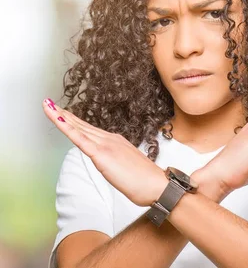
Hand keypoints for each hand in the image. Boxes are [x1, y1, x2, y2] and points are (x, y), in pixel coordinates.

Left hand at [42, 99, 167, 206]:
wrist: (156, 185)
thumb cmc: (145, 181)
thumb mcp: (128, 168)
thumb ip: (118, 163)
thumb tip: (113, 165)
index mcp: (116, 142)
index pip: (91, 131)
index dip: (75, 121)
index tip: (63, 113)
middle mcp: (110, 139)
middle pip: (82, 126)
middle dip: (64, 114)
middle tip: (49, 103)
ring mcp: (106, 145)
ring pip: (78, 128)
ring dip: (61, 116)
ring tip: (48, 105)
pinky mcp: (101, 154)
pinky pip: (79, 138)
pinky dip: (66, 127)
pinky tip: (57, 118)